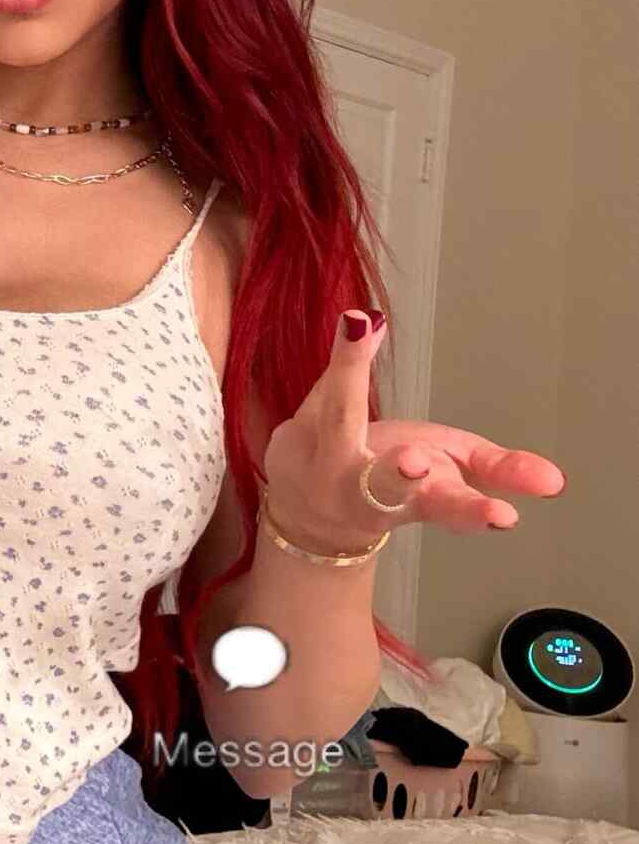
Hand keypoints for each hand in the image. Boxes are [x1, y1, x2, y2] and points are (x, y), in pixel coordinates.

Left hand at [262, 309, 566, 554]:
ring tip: (359, 330)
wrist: (312, 515)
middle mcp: (367, 494)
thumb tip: (555, 480)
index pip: (450, 510)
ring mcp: (322, 467)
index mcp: (417, 502)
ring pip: (338, 424)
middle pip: (384, 484)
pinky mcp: (288, 442)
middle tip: (417, 459)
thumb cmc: (391, 482)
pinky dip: (344, 359)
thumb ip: (500, 471)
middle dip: (400, 474)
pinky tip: (356, 326)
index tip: (503, 517)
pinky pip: (322, 393)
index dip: (474, 513)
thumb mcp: (451, 475)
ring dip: (350, 378)